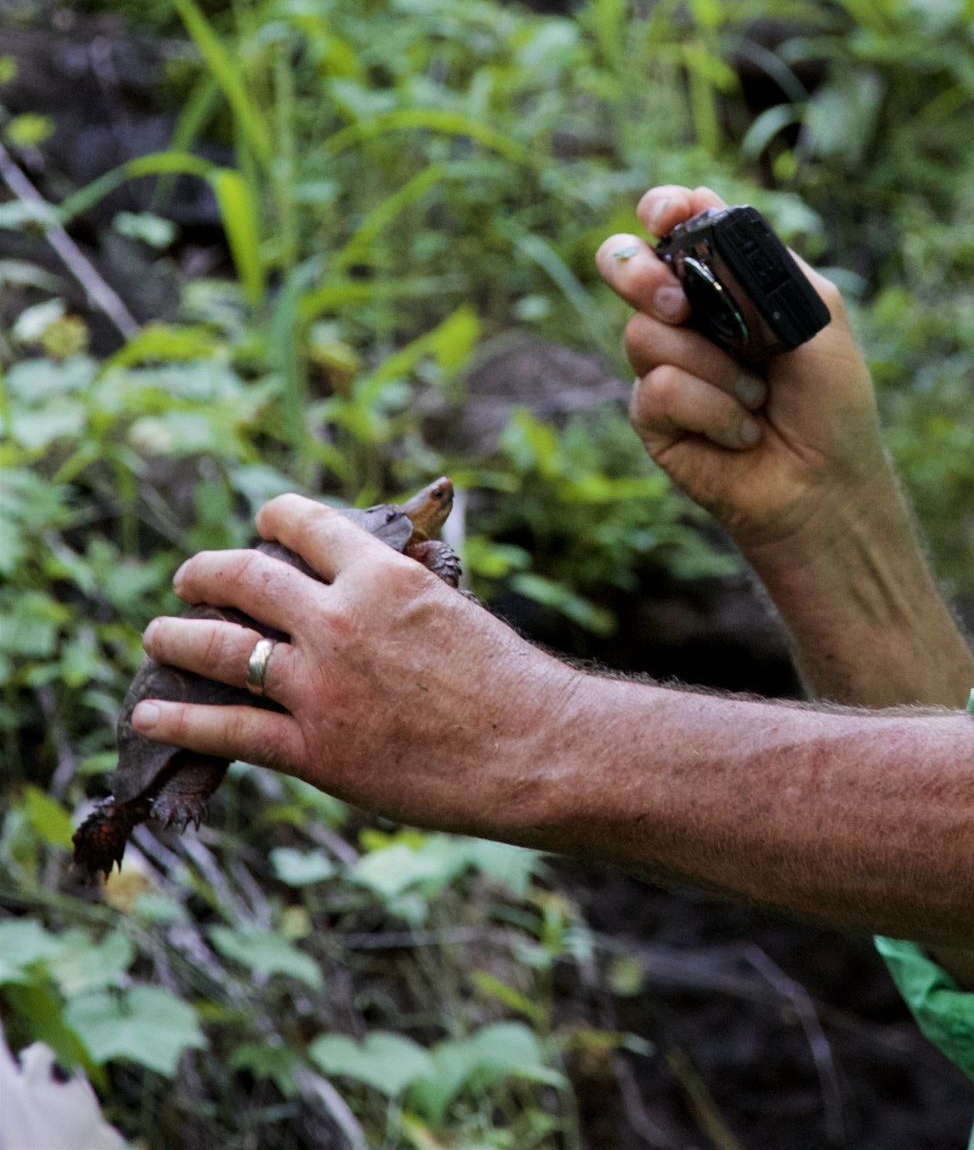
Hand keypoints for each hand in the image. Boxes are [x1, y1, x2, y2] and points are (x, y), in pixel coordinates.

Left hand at [131, 496, 584, 838]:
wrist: (531, 748)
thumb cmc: (508, 680)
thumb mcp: (452, 609)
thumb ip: (399, 595)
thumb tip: (366, 586)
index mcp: (384, 575)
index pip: (308, 524)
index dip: (274, 517)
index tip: (260, 520)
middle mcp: (342, 620)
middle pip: (246, 580)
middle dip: (206, 573)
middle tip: (189, 578)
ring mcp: (321, 686)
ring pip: (220, 648)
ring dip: (177, 637)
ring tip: (158, 633)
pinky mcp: (312, 749)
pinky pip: (225, 729)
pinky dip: (179, 718)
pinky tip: (151, 711)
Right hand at [594, 184, 906, 558]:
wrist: (827, 482)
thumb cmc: (830, 400)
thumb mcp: (817, 315)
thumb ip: (767, 266)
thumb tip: (710, 221)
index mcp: (728, 280)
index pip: (678, 225)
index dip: (663, 209)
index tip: (665, 215)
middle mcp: (687, 315)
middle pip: (625, 263)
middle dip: (641, 274)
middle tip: (678, 304)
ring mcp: (665, 364)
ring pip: (645, 333)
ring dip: (715, 368)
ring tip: (757, 397)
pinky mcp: (653, 416)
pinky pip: (660, 388)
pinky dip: (713, 409)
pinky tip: (741, 432)